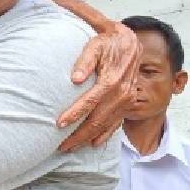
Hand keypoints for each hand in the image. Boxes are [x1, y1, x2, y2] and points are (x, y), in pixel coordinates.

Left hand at [57, 20, 139, 150]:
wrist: (130, 41)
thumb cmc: (107, 41)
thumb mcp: (95, 44)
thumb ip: (85, 60)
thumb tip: (74, 78)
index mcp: (112, 80)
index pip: (90, 102)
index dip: (75, 114)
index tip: (59, 124)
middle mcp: (122, 93)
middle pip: (98, 119)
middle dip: (79, 134)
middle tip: (61, 146)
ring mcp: (127, 99)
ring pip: (106, 125)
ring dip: (88, 138)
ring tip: (71, 147)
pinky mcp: (129, 102)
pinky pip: (117, 123)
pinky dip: (106, 135)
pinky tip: (94, 144)